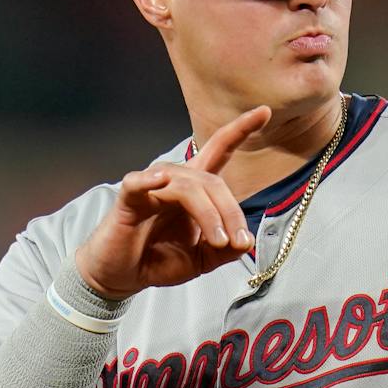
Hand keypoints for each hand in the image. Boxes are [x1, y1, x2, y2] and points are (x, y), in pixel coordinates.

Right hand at [73, 106, 270, 298]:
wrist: (122, 276)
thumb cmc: (158, 259)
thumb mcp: (201, 259)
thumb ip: (225, 250)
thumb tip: (247, 241)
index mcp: (195, 189)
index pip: (219, 151)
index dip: (240, 130)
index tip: (264, 111)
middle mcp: (175, 180)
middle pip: (212, 180)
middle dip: (231, 212)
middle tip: (238, 242)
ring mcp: (151, 186)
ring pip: (188, 187)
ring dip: (209, 215)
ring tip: (218, 241)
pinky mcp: (129, 198)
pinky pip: (139, 183)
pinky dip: (149, 180)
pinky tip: (160, 181)